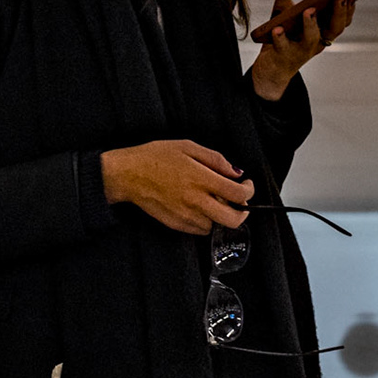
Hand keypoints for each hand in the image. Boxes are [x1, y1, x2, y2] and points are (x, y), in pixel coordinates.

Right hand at [100, 139, 252, 234]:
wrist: (128, 174)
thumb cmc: (155, 157)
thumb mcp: (188, 146)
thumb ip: (215, 159)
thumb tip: (235, 172)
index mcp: (201, 179)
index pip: (238, 193)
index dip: (249, 191)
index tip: (247, 185)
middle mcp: (195, 200)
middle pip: (233, 219)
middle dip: (244, 212)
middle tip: (241, 202)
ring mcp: (186, 215)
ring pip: (217, 226)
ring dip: (222, 216)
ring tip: (215, 201)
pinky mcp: (176, 224)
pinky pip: (201, 230)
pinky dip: (206, 221)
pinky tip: (200, 207)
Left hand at [251, 0, 351, 101]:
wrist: (272, 68)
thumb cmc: (284, 40)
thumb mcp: (286, 18)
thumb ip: (286, 5)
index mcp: (323, 32)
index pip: (342, 21)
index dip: (349, 8)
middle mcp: (317, 42)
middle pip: (334, 29)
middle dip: (339, 13)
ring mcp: (302, 50)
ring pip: (311, 38)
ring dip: (311, 24)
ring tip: (309, 10)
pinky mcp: (284, 55)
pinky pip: (283, 45)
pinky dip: (280, 37)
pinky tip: (277, 28)